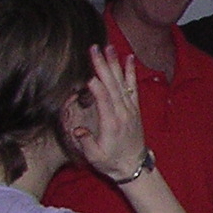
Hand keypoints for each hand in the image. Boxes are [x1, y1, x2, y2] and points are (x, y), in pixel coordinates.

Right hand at [70, 46, 147, 179]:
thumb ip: (87, 142)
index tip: (88, 73)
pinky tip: (129, 58)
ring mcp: (130, 108)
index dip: (96, 87)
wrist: (134, 166)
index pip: (104, 100)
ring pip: (121, 82)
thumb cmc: (111, 162)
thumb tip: (78, 129)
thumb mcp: (95, 157)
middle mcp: (122, 112)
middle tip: (94, 48)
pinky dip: (131, 71)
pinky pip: (133, 86)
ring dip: (114, 63)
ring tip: (109, 47)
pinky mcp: (134, 108)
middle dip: (102, 66)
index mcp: (111, 123)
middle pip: (111, 85)